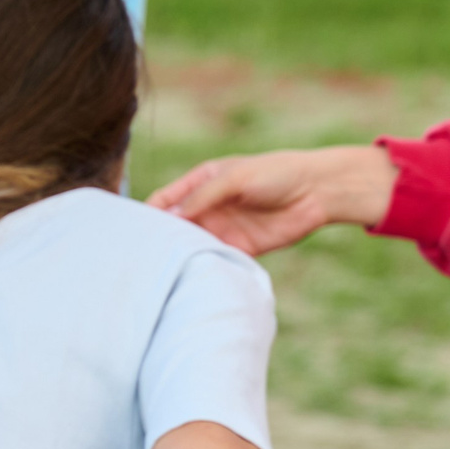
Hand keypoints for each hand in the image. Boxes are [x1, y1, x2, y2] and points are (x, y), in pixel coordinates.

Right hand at [147, 145, 400, 256]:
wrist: (317, 192)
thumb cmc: (276, 173)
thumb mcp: (234, 179)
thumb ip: (202, 198)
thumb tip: (169, 218)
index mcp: (201, 183)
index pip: (164, 201)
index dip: (147, 215)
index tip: (132, 232)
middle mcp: (207, 208)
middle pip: (173, 227)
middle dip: (159, 240)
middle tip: (141, 258)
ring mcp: (222, 229)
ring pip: (190, 246)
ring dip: (180, 256)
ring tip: (161, 271)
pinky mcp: (239, 248)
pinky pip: (214, 259)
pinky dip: (203, 267)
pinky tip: (192, 275)